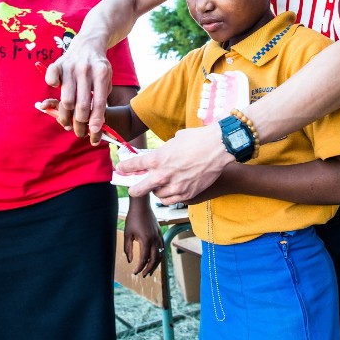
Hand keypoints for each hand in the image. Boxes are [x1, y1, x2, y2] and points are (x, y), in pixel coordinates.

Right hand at [45, 35, 110, 143]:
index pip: (98, 102)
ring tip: (68, 125)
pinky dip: (52, 89)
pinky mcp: (57, 64)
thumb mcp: (106, 81)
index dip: (96, 120)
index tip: (94, 133)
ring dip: (66, 116)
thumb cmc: (99, 69)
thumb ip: (101, 100)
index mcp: (101, 73)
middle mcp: (85, 69)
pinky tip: (57, 96)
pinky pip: (51, 79)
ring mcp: (70, 66)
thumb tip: (95, 127)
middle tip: (80, 133)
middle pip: (81, 105)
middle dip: (80, 124)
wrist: (89, 44)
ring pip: (66, 100)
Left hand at [117, 124, 233, 204]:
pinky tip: (170, 190)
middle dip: (133, 189)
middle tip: (133, 188)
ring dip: (156, 191)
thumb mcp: (174, 141)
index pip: (133, 166)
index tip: (121, 169)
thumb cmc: (198, 139)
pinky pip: (171, 200)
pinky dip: (168, 196)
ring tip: (159, 186)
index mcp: (158, 158)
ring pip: (156, 196)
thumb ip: (163, 152)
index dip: (124, 168)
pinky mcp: (187, 193)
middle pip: (138, 189)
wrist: (219, 147)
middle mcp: (163, 175)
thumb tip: (159, 157)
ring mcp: (175, 186)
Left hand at [123, 201, 163, 276]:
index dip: (139, 268)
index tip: (135, 272)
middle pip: (154, 259)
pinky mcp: (160, 233)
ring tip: (150, 270)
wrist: (142, 205)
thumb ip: (127, 249)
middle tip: (144, 275)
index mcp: (146, 240)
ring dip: (156, 264)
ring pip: (160, 254)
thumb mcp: (127, 234)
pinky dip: (160, 255)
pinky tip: (155, 259)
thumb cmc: (132, 219)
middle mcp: (154, 240)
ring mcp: (159, 236)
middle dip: (149, 269)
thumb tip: (129, 261)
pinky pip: (162, 247)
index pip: (144, 259)